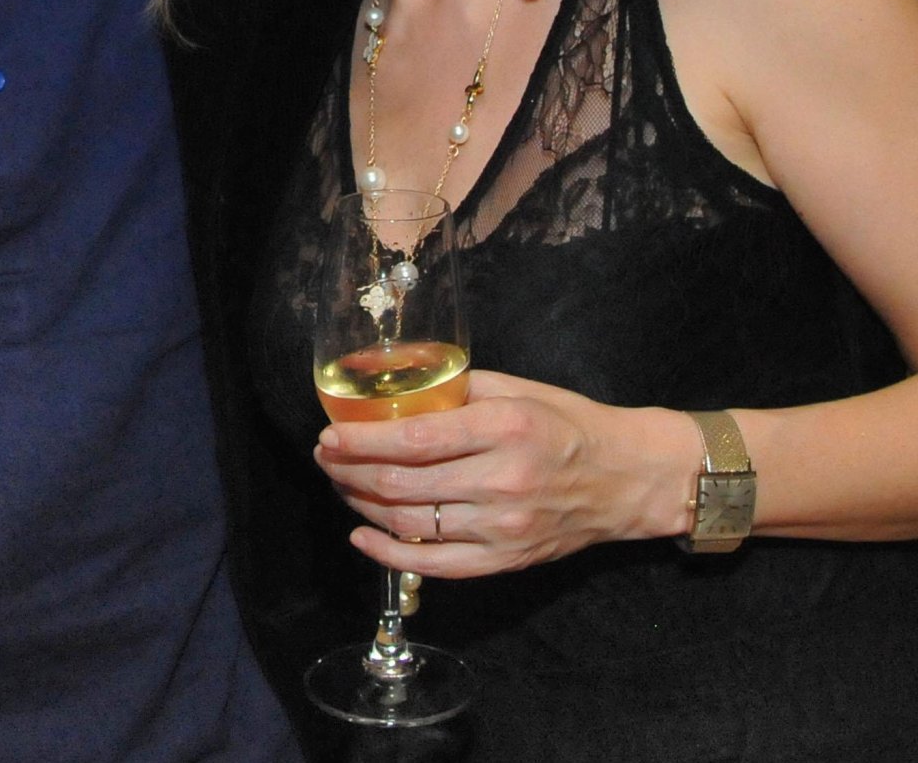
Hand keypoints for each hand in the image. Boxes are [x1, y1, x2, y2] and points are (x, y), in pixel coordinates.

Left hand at [314, 371, 696, 579]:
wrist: (625, 478)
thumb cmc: (566, 424)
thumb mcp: (516, 389)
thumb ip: (456, 389)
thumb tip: (395, 386)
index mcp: (504, 428)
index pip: (415, 438)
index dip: (362, 440)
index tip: (330, 434)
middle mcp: (502, 481)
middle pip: (404, 485)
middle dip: (350, 472)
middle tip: (326, 458)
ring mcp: (503, 528)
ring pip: (412, 525)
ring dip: (363, 507)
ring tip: (341, 487)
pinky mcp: (506, 561)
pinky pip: (436, 565)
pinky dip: (391, 554)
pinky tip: (363, 536)